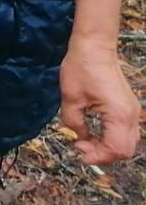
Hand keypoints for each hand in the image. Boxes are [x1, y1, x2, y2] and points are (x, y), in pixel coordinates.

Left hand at [59, 39, 141, 165]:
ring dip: (109, 147)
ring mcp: (133, 111)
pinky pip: (126, 131)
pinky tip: (95, 133)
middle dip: (103, 154)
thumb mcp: (70, 98)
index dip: (98, 157)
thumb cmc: (81, 69)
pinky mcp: (129, 106)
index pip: (116, 149)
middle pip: (125, 150)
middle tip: (81, 148)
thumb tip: (79, 137)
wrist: (94, 47)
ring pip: (128, 142)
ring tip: (86, 141)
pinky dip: (113, 138)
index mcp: (119, 115)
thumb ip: (74, 123)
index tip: (79, 153)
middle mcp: (131, 116)